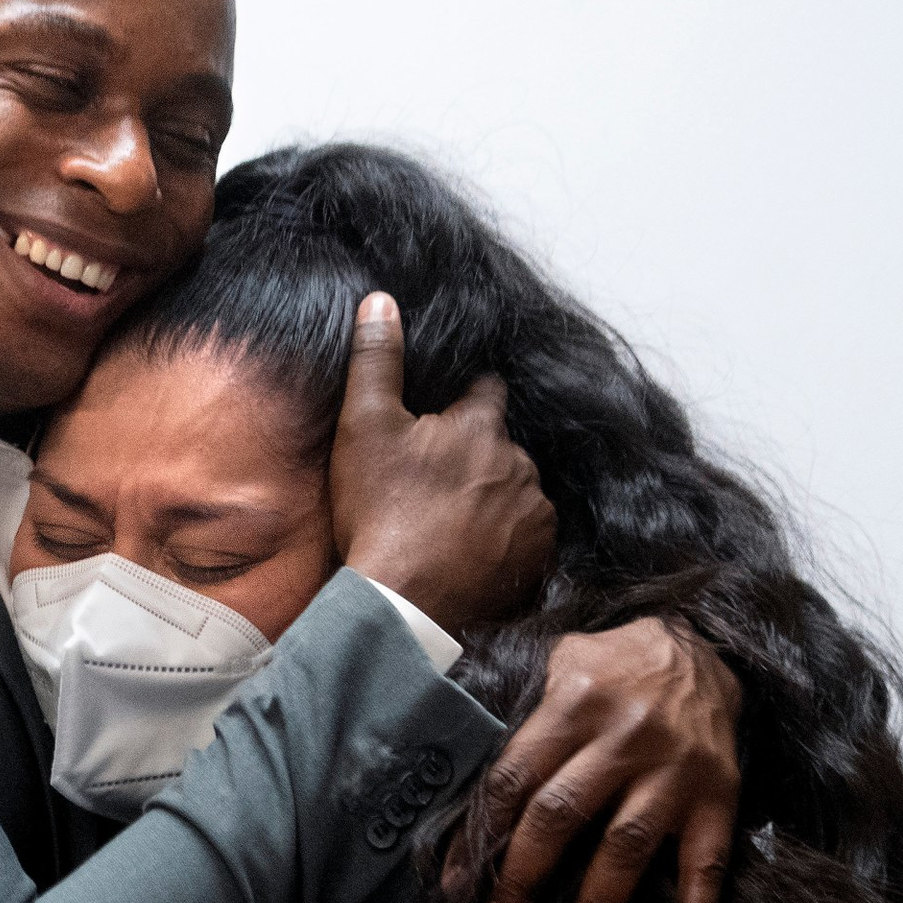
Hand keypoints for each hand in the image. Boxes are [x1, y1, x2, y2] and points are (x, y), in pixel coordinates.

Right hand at [331, 291, 556, 628]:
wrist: (403, 601)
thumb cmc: (380, 510)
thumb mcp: (364, 426)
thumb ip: (377, 360)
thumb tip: (382, 301)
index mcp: (482, 425)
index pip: (485, 390)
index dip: (460, 400)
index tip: (439, 418)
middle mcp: (520, 463)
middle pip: (500, 443)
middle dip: (474, 452)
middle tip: (431, 478)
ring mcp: (533, 512)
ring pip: (514, 488)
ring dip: (491, 495)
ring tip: (447, 518)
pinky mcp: (537, 556)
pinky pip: (525, 533)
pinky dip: (504, 536)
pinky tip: (468, 547)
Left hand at [448, 617, 743, 902]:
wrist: (703, 649)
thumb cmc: (617, 662)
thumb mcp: (563, 659)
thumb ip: (522, 703)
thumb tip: (465, 756)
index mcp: (575, 702)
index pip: (515, 774)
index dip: (482, 829)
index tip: (458, 873)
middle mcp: (623, 736)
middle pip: (560, 813)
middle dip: (522, 870)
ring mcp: (673, 770)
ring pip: (624, 845)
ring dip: (593, 896)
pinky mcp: (717, 794)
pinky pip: (705, 858)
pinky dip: (691, 899)